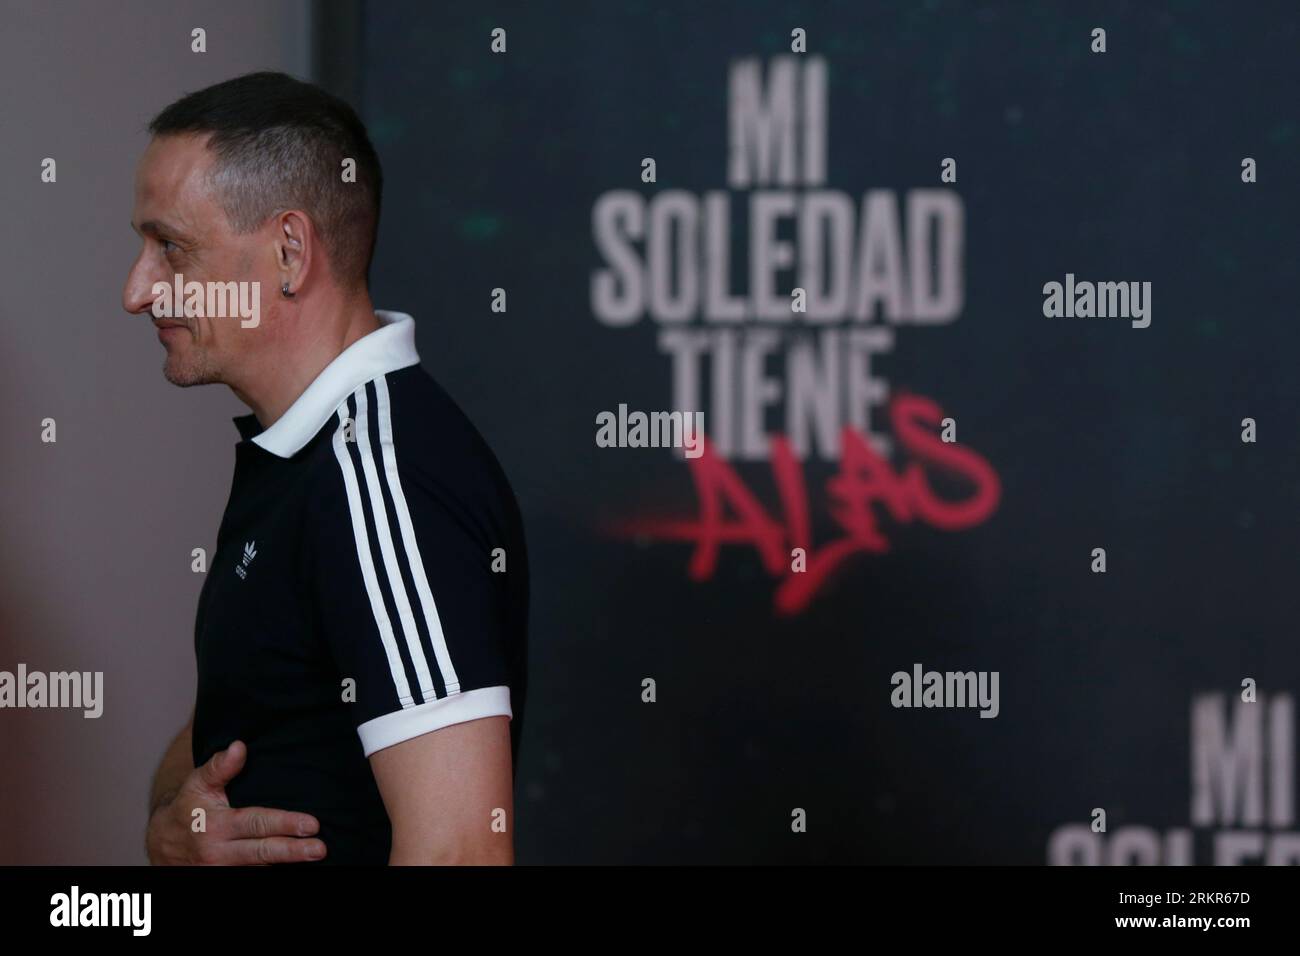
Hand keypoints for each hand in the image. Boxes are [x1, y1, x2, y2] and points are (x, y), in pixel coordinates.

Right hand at [145, 740, 326, 864]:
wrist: (161, 843)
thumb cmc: (187, 808)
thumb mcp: (197, 784)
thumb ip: (219, 766)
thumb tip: (239, 746)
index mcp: (217, 826)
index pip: (257, 825)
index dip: (285, 824)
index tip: (312, 824)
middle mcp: (219, 853)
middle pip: (263, 853)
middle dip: (293, 852)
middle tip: (320, 849)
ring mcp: (221, 870)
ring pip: (260, 868)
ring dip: (287, 864)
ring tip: (313, 857)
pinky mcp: (223, 878)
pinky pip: (251, 875)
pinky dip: (272, 870)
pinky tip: (294, 866)